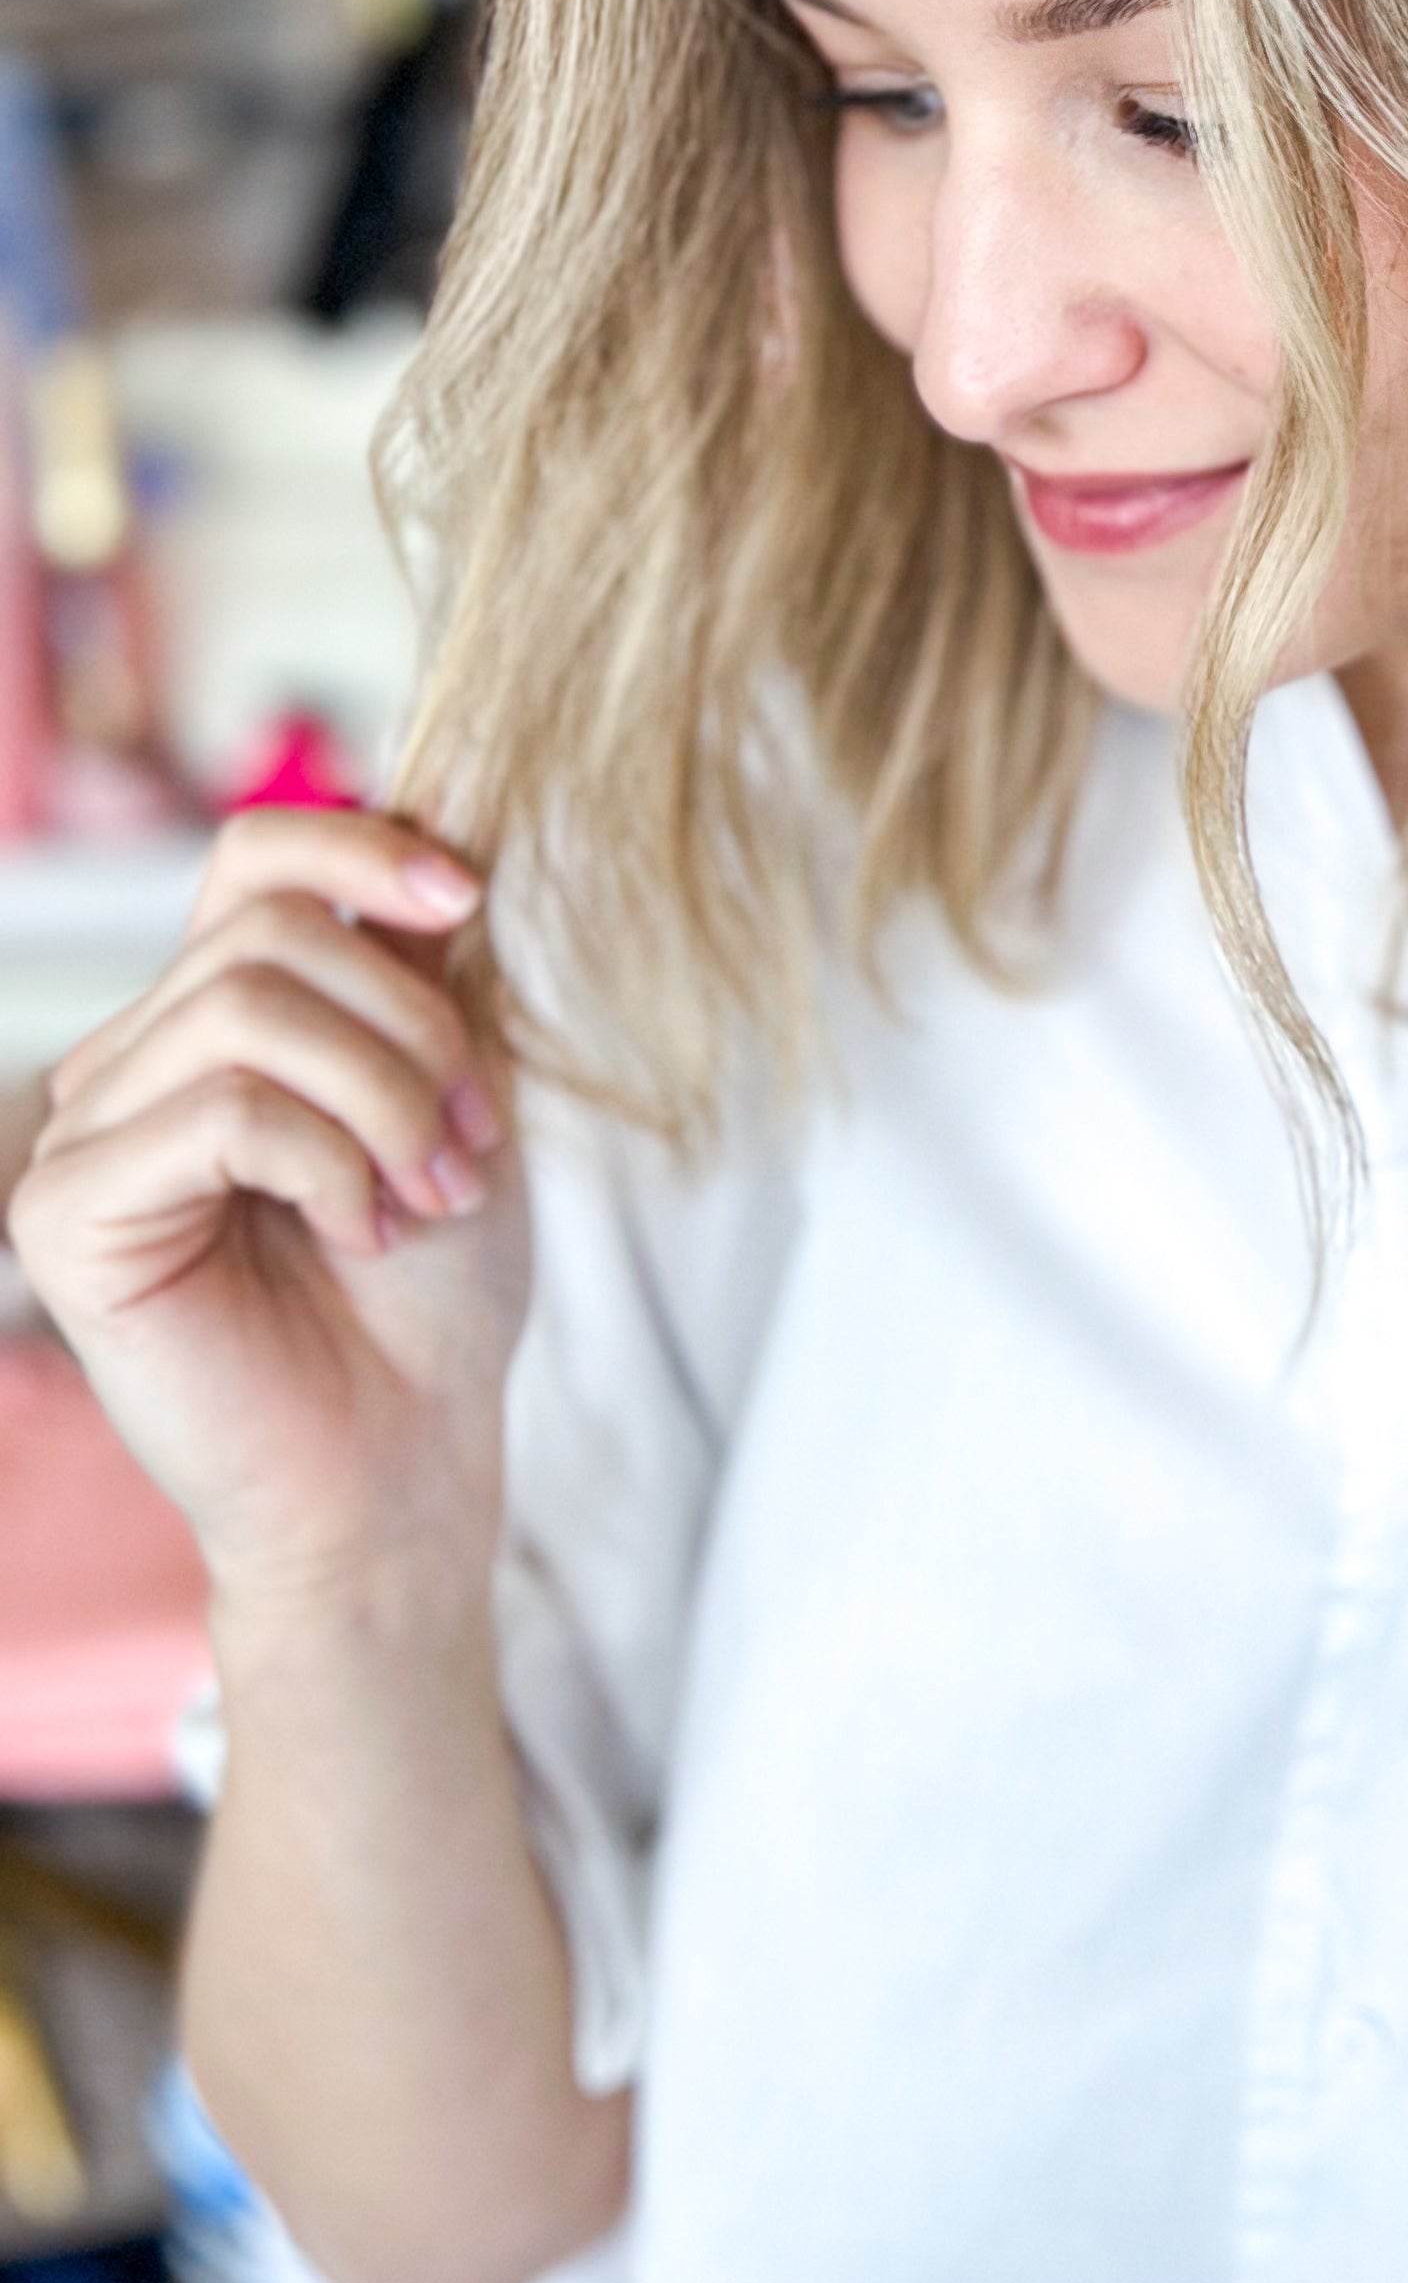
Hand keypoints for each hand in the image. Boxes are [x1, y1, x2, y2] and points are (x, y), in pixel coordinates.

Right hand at [8, 812, 530, 1619]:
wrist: (405, 1458)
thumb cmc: (429, 1293)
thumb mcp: (452, 1089)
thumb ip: (419, 968)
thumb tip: (437, 824)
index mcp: (217, 1019)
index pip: (254, 857)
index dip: (363, 850)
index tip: (467, 903)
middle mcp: (134, 1061)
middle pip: (271, 933)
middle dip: (411, 1027)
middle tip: (467, 1141)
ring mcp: (85, 1134)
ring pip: (251, 1013)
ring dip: (384, 1100)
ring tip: (426, 1194)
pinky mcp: (65, 1213)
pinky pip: (221, 1113)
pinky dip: (328, 1164)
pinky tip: (357, 1233)